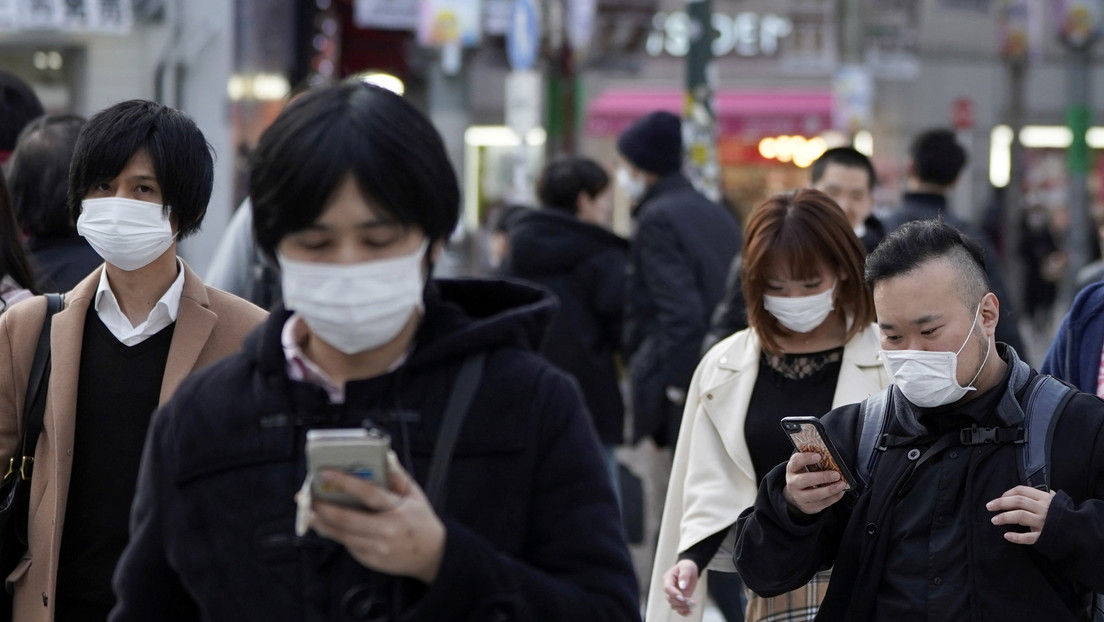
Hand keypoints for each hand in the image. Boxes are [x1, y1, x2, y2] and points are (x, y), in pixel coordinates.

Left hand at [308, 452, 445, 582]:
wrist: (432, 555)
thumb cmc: (420, 520)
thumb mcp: (415, 495)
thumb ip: (398, 476)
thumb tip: (384, 456)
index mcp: (397, 510)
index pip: (368, 493)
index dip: (345, 483)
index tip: (326, 473)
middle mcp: (386, 530)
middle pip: (347, 518)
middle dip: (323, 507)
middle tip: (308, 496)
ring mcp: (377, 548)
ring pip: (341, 534)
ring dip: (321, 522)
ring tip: (309, 511)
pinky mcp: (370, 559)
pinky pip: (347, 544)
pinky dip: (334, 533)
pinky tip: (325, 524)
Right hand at [662, 560, 698, 615]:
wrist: (689, 569)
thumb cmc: (687, 566)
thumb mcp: (687, 568)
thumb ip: (684, 576)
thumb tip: (682, 586)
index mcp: (668, 578)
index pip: (667, 588)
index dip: (674, 594)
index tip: (682, 597)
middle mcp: (669, 587)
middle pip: (670, 598)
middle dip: (680, 602)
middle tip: (692, 601)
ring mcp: (673, 594)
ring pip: (673, 604)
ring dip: (682, 607)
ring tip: (692, 605)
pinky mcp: (678, 599)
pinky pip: (677, 608)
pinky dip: (682, 611)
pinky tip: (689, 612)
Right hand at [782, 452, 846, 514]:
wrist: (795, 494)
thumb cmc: (803, 475)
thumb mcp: (803, 466)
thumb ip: (812, 460)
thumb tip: (829, 454)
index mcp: (792, 469)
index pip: (796, 462)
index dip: (806, 458)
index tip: (818, 456)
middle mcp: (793, 483)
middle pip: (805, 480)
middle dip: (822, 477)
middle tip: (836, 474)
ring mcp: (799, 497)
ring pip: (814, 495)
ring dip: (830, 489)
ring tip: (841, 484)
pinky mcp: (807, 507)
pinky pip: (822, 503)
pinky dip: (833, 498)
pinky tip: (840, 492)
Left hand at [987, 485, 1056, 544]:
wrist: (1077, 530)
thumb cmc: (1061, 513)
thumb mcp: (1053, 499)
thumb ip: (1038, 495)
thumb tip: (1018, 492)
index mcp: (1044, 498)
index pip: (1021, 490)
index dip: (1007, 493)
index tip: (999, 498)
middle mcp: (1043, 509)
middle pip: (1017, 502)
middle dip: (1000, 503)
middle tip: (989, 507)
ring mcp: (1043, 523)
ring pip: (1020, 516)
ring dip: (1004, 517)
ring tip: (994, 520)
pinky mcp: (1044, 536)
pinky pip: (1028, 537)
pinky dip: (1016, 537)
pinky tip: (1007, 535)